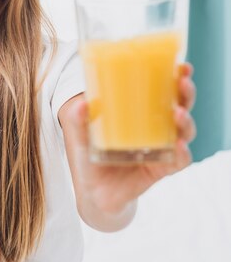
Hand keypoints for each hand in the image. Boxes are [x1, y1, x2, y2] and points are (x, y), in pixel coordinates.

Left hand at [62, 62, 196, 214]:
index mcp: (138, 114)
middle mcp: (154, 128)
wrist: (92, 194)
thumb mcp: (78, 137)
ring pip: (183, 132)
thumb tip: (80, 102)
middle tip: (182, 83)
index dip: (174, 78)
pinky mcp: (160, 170)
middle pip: (179, 106)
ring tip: (178, 114)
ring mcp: (159, 149)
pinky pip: (178, 161)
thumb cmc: (88, 158)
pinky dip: (182, 154)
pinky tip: (179, 147)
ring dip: (185, 121)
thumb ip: (77, 121)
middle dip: (184, 93)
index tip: (180, 66)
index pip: (161, 91)